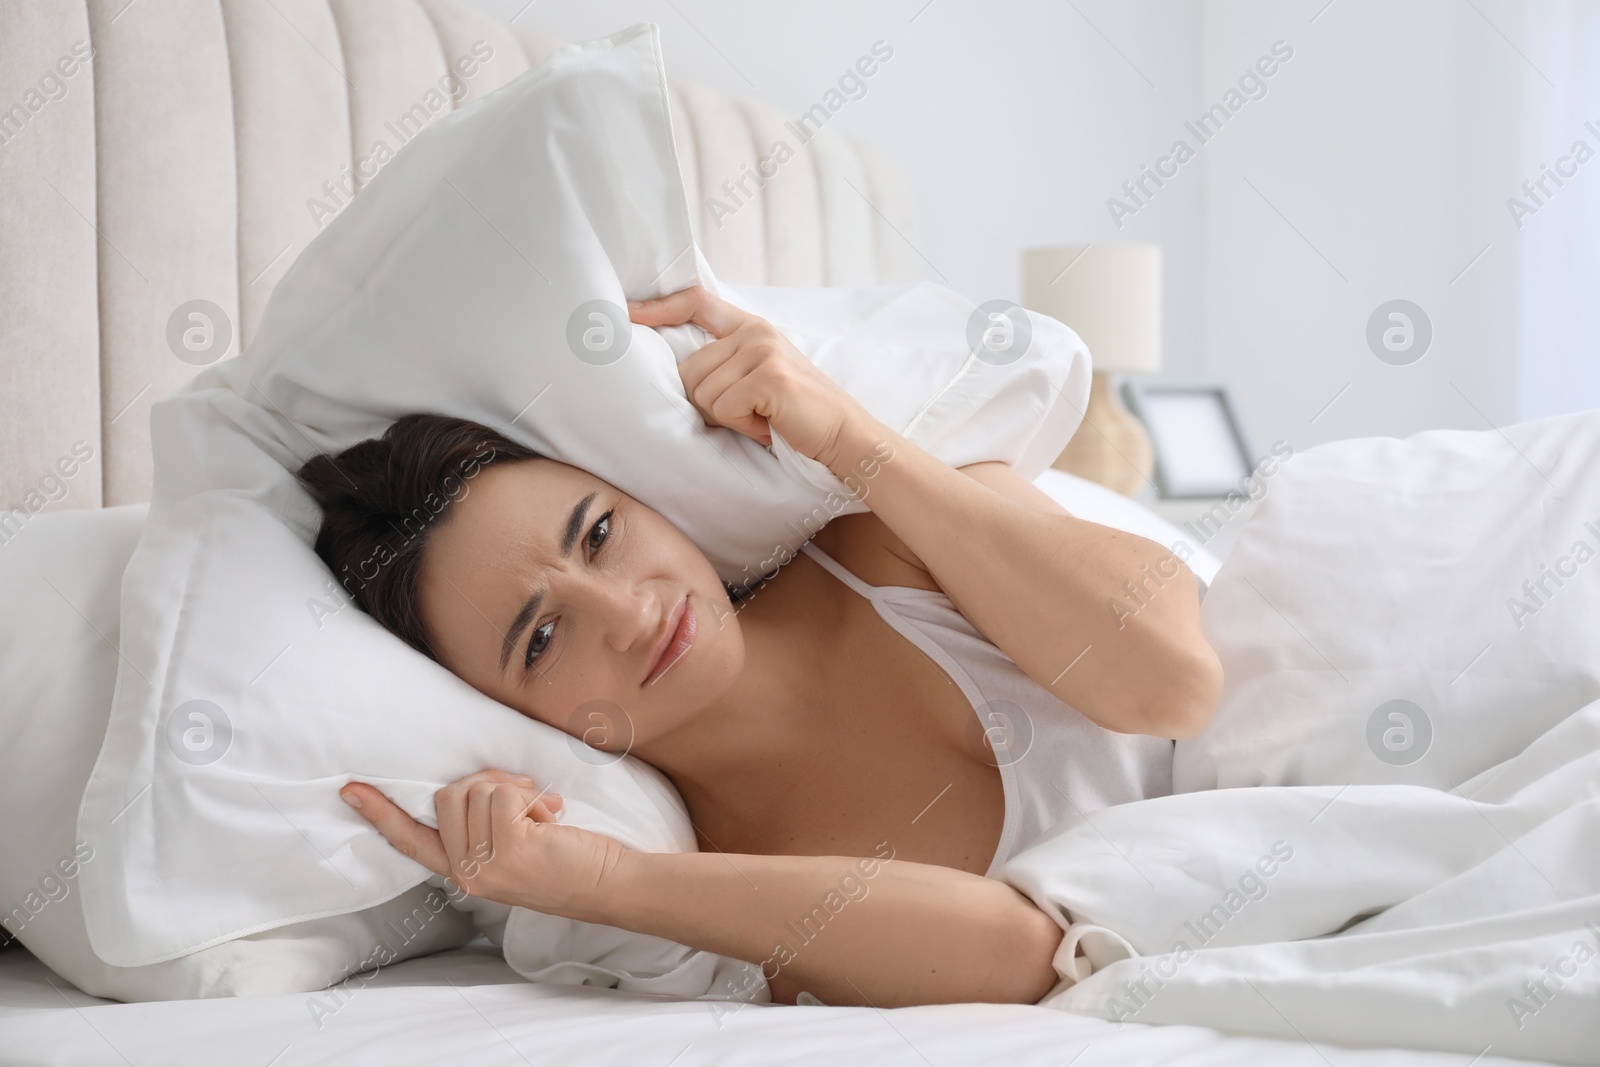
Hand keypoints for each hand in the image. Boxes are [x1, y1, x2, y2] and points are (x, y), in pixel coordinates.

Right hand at [340, 769, 629, 922]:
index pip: (412, 841)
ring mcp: (484, 865)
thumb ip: (487, 826)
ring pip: (475, 790)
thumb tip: (477, 786)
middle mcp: (468, 875)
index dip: (380, 814)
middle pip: (449, 795)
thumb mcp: (518, 846)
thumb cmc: (571, 859)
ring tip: (542, 813)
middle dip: (488, 782)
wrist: (610, 885)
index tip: (350, 789)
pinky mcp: (507, 850)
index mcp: (465, 873)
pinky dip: (531, 796)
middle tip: (527, 800)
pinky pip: (502, 794)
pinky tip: (552, 818)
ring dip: (515, 789)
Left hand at [629, 285, 877, 466]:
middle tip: (748, 414)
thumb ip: (725, 365)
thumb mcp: (758, 379)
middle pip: (688, 370)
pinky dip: (742, 427)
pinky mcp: (768, 375)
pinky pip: (723, 407)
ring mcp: (762, 350)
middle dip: (709, 404)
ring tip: (762, 418)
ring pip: (702, 393)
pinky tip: (768, 426)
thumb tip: (675, 376)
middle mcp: (754, 331)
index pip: (696, 302)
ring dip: (728, 419)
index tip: (626, 312)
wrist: (844, 436)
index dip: (658, 307)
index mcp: (750, 327)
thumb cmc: (795, 416)